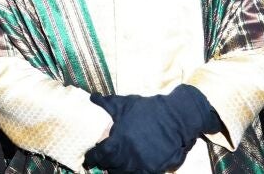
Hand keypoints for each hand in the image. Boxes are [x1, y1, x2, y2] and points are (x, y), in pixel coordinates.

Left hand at [85, 86, 217, 173]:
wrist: (176, 118)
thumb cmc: (148, 110)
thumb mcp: (124, 104)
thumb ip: (106, 103)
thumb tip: (92, 97)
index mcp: (117, 142)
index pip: (98, 156)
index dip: (91, 158)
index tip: (88, 158)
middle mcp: (127, 157)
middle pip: (109, 167)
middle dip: (105, 164)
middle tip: (103, 160)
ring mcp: (141, 165)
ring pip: (123, 173)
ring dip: (117, 169)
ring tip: (116, 165)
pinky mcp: (153, 169)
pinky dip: (134, 172)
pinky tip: (132, 167)